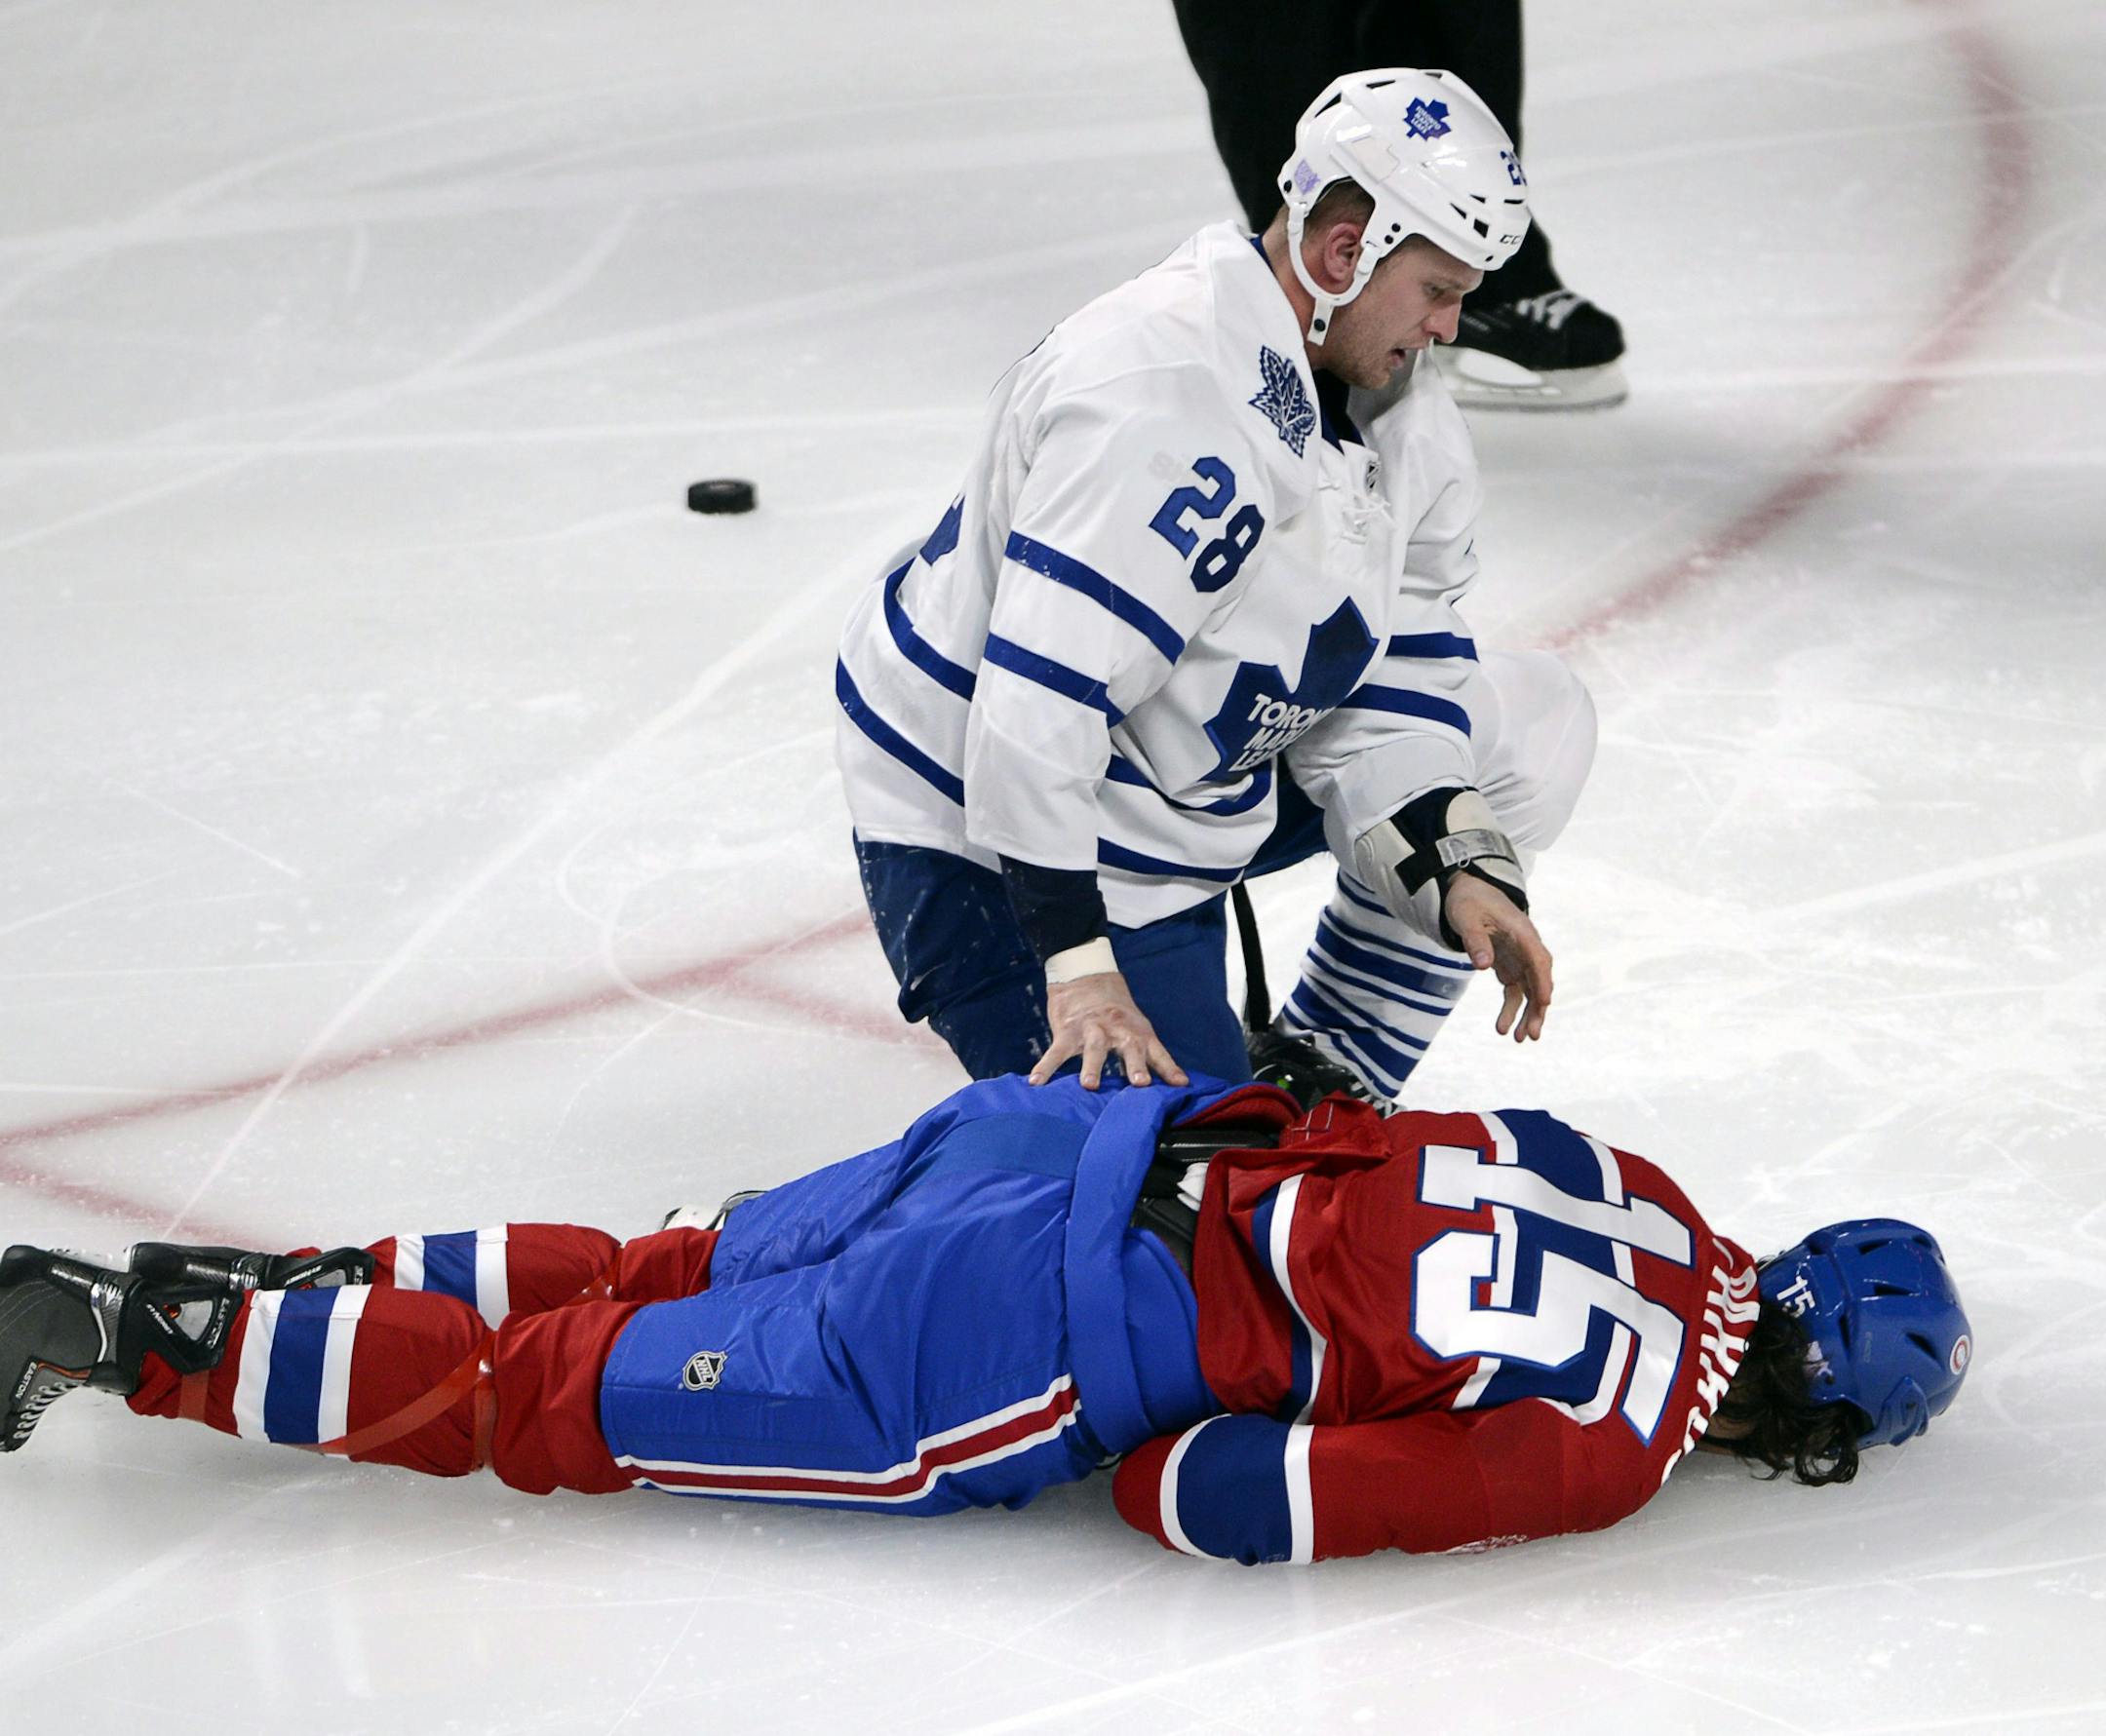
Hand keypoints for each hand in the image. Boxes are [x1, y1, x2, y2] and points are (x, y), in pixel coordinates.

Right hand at [1028, 970, 1189, 1089]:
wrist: (1084, 974)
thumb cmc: (1115, 1010)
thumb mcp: (1136, 1026)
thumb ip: (1147, 1054)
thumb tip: (1172, 1083)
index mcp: (1137, 1031)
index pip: (1157, 1052)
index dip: (1169, 1068)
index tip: (1180, 1085)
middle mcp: (1117, 1030)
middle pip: (1129, 1047)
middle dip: (1135, 1065)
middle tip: (1139, 1083)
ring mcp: (1091, 1030)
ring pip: (1093, 1048)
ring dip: (1092, 1067)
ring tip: (1089, 1086)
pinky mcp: (1067, 1030)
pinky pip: (1056, 1052)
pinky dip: (1045, 1067)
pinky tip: (1036, 1082)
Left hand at [1442, 875, 1552, 1041]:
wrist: (1469, 893)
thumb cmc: (1469, 902)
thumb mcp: (1466, 917)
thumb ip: (1474, 939)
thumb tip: (1483, 966)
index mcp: (1521, 932)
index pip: (1538, 958)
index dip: (1542, 981)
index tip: (1545, 1002)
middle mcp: (1526, 947)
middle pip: (1538, 979)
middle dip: (1537, 1008)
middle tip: (1532, 1034)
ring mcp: (1520, 959)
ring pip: (1530, 990)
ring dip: (1526, 1015)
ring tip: (1518, 1039)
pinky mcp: (1510, 967)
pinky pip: (1514, 992)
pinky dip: (1511, 1010)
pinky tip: (1502, 1028)